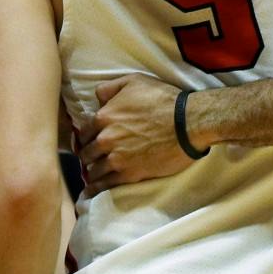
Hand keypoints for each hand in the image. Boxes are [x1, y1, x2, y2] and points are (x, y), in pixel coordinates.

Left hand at [79, 76, 191, 193]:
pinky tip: (91, 192)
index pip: (84, 131)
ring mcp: (116, 158)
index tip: (88, 142)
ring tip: (92, 175)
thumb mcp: (135, 81)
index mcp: (104, 117)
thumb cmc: (164, 99)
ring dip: (92, 172)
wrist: (188, 124)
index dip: (85, 137)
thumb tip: (96, 97)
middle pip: (86, 152)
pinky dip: (96, 189)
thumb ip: (110, 88)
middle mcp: (105, 139)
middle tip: (91, 158)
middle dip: (87, 155)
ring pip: (93, 170)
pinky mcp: (129, 174)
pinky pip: (105, 185)